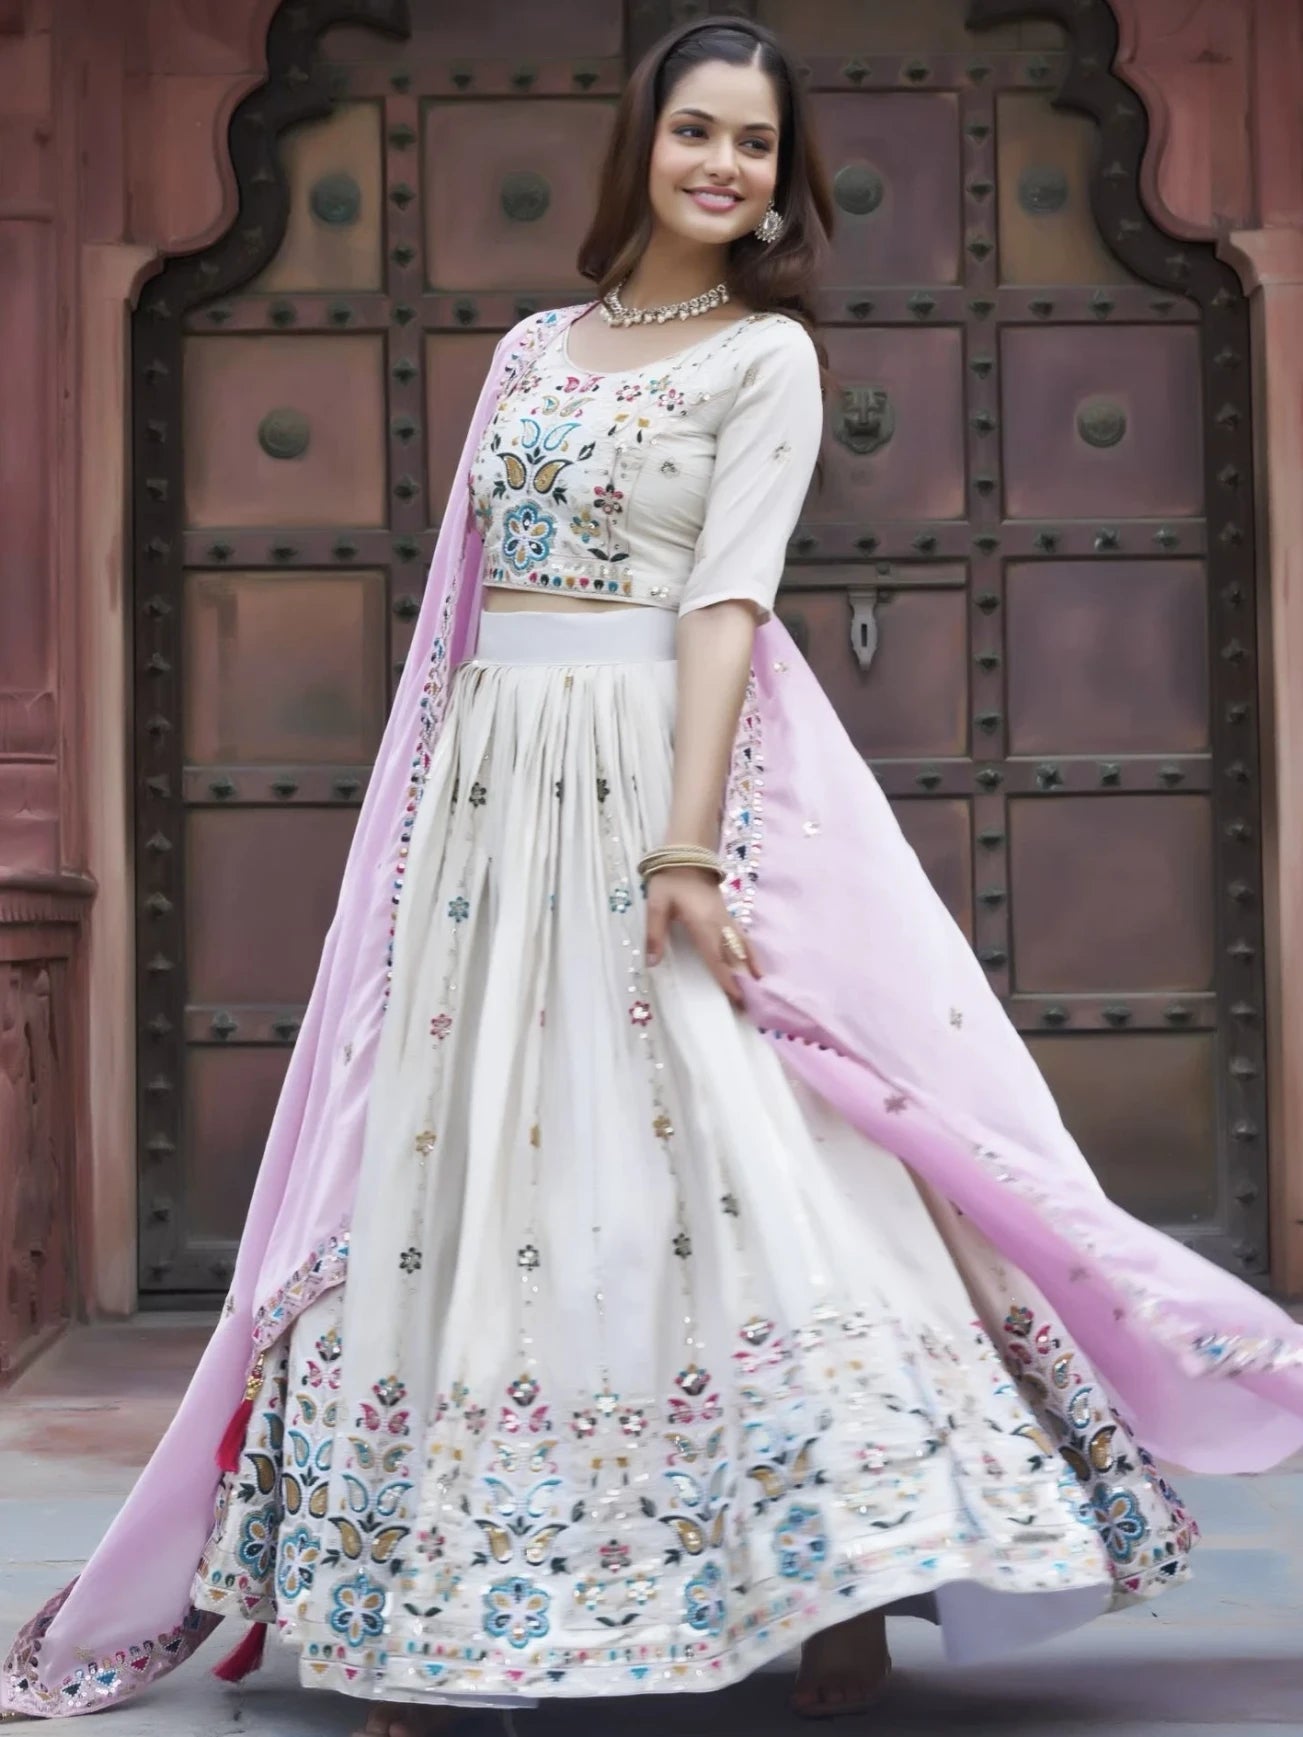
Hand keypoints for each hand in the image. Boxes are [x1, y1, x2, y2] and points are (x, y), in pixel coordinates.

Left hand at [644, 866, 761, 1008]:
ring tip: (761, 982)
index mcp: (703, 924)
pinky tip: (752, 958)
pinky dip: (749, 949)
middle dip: (742, 978)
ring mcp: (725, 917)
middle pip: (734, 955)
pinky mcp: (726, 913)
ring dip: (751, 963)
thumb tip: (652, 963)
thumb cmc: (669, 881)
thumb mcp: (656, 905)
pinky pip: (741, 935)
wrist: (686, 854)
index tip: (736, 997)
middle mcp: (719, 924)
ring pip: (742, 944)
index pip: (716, 957)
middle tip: (752, 1001)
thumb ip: (655, 934)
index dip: (726, 979)